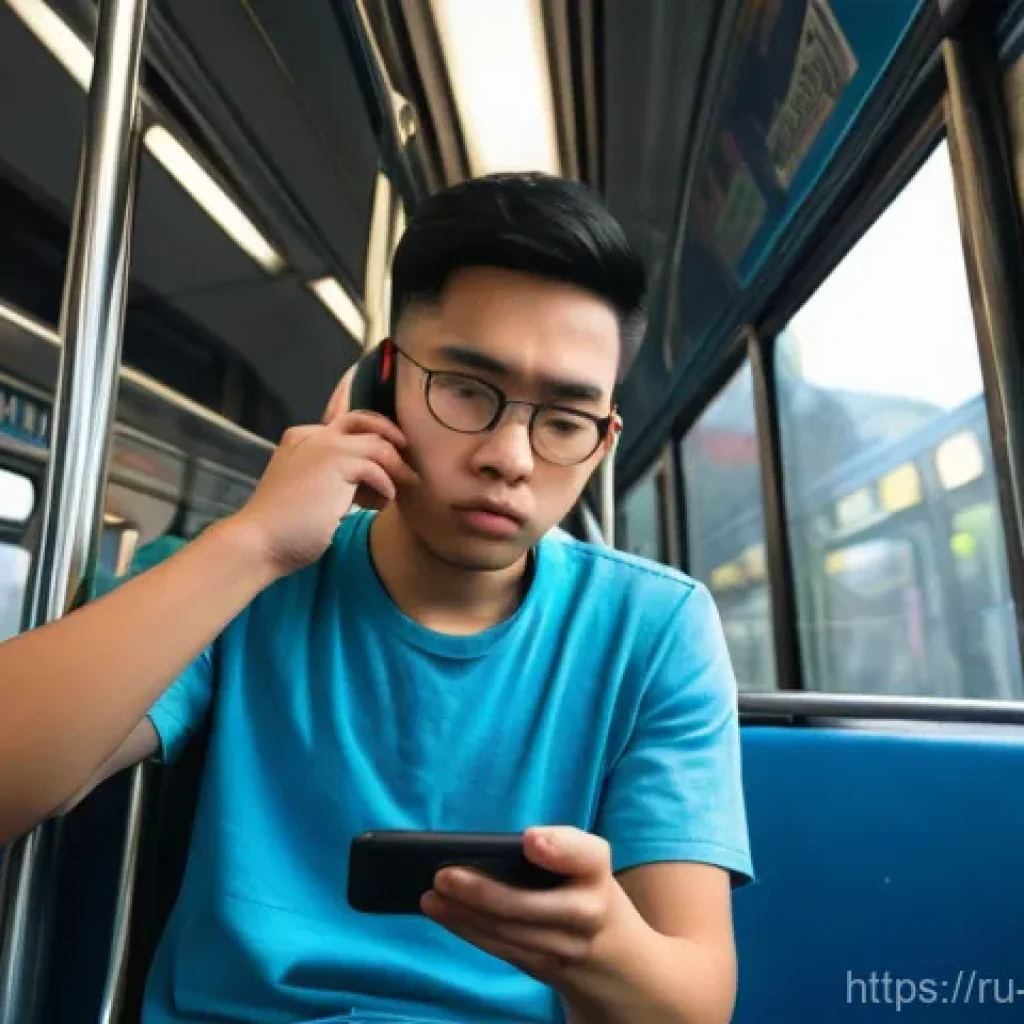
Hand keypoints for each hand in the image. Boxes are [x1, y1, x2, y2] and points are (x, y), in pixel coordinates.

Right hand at [233, 409, 418, 574]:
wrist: (259, 541)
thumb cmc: (284, 530)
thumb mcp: (311, 494)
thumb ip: (335, 481)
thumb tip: (369, 486)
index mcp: (302, 440)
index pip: (345, 426)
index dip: (371, 441)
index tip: (385, 468)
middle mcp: (313, 435)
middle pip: (363, 419)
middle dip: (390, 434)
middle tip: (406, 458)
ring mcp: (323, 445)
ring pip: (377, 443)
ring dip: (395, 467)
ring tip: (402, 489)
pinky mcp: (335, 461)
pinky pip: (376, 465)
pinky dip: (386, 485)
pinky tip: (383, 503)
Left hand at [421, 827, 638, 989]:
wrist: (626, 967)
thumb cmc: (591, 892)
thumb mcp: (589, 862)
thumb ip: (561, 846)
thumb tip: (521, 843)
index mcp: (597, 872)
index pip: (586, 855)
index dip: (558, 847)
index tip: (529, 839)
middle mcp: (587, 913)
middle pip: (528, 906)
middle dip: (482, 893)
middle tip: (442, 875)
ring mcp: (566, 949)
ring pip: (508, 933)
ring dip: (463, 916)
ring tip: (430, 896)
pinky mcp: (546, 970)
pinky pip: (503, 950)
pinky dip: (469, 931)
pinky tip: (443, 914)